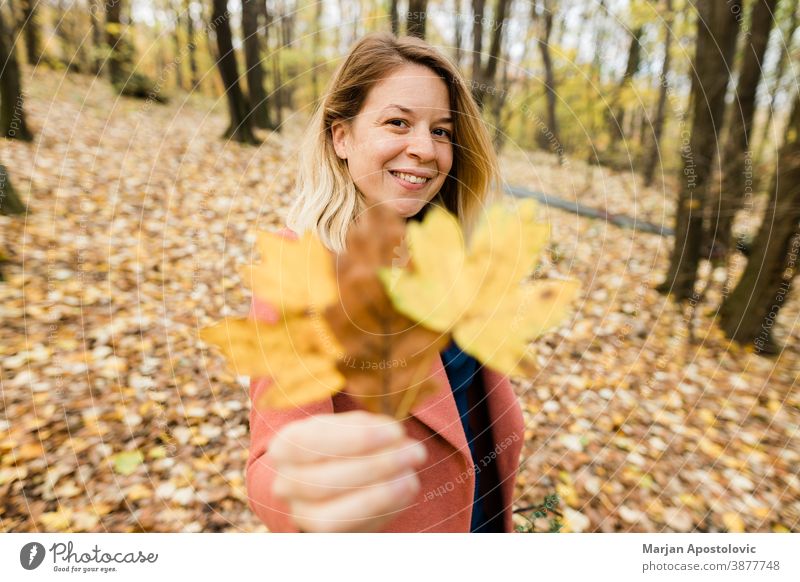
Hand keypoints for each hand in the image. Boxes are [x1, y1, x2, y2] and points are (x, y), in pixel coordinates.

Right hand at [268, 411, 427, 531]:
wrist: (338, 476)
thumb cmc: (346, 444)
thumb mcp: (350, 426)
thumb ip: (368, 428)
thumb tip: (395, 437)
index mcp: (285, 447)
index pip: (310, 443)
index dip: (355, 438)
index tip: (396, 431)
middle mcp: (286, 484)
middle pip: (322, 482)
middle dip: (375, 467)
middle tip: (415, 452)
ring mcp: (302, 515)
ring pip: (333, 515)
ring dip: (380, 496)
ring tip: (411, 477)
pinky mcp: (324, 537)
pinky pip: (352, 532)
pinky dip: (382, 512)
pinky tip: (405, 491)